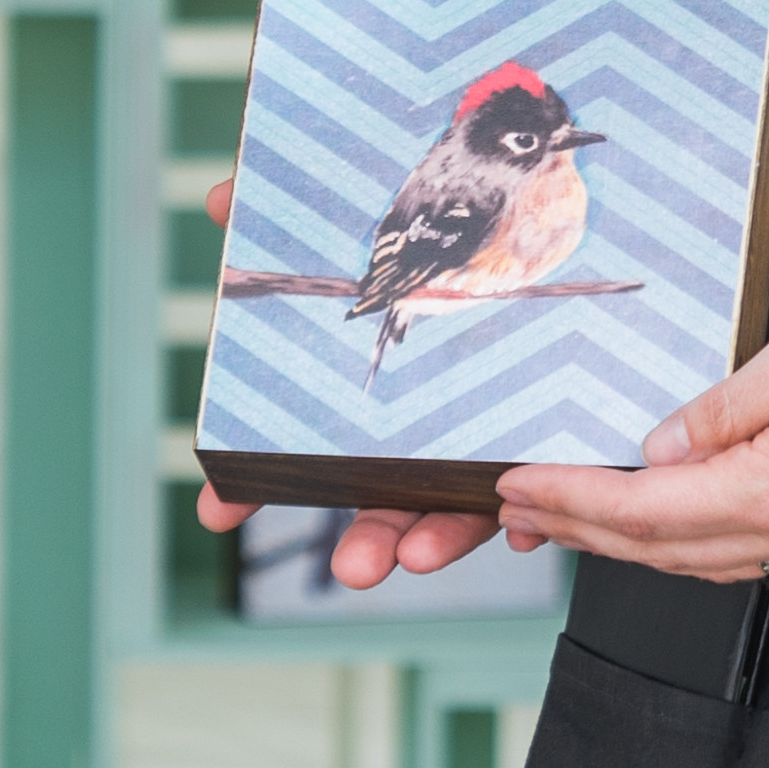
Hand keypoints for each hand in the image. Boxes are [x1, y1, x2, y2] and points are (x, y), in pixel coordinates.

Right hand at [186, 169, 530, 590]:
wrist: (548, 202)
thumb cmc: (444, 226)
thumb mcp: (367, 215)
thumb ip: (288, 211)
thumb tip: (218, 200)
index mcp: (377, 393)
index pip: (309, 449)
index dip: (259, 482)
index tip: (218, 512)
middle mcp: (428, 426)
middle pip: (386, 495)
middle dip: (366, 538)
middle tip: (351, 568)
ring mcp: (487, 438)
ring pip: (457, 507)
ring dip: (436, 539)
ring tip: (414, 557)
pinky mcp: (550, 437)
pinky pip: (540, 489)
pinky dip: (529, 514)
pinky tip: (521, 528)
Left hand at [492, 261, 768, 578]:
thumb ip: (728, 406)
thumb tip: (661, 444)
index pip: (646, 511)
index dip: (571, 500)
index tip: (512, 487)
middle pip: (664, 547)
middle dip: (582, 529)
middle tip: (514, 512)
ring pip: (705, 552)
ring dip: (630, 539)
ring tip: (572, 516)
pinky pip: (748, 540)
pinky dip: (688, 533)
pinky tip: (674, 509)